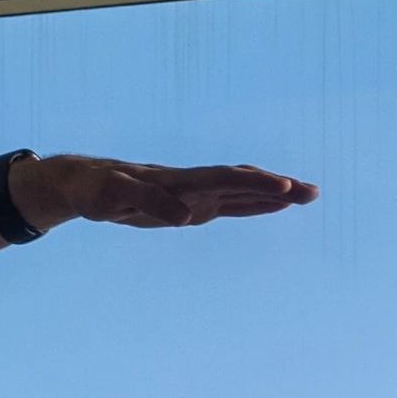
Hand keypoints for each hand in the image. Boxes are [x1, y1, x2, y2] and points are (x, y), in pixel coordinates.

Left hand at [15, 156, 316, 229]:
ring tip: (307, 195)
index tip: (284, 189)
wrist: (83, 182)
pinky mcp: (192, 204)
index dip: (254, 186)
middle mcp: (193, 184)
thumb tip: (185, 217)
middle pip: (243, 183)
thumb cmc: (95, 189)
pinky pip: (231, 202)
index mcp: (179, 181)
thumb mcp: (114, 198)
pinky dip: (255, 202)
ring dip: (274, 193)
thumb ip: (149, 203)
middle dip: (277, 187)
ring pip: (242, 191)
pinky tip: (274, 203)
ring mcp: (195, 194)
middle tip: (313, 192)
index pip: (224, 181)